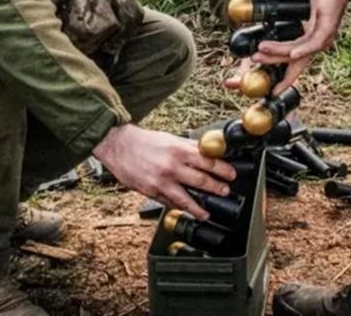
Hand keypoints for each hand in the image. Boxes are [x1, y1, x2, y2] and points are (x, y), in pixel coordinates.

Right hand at [92, 123, 235, 220]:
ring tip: (208, 212)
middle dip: (217, 188)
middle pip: (201, 181)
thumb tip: (207, 153)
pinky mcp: (151, 193)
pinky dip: (180, 208)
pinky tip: (186, 211)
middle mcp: (172, 167)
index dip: (223, 169)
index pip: (208, 162)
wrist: (119, 146)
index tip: (231, 174)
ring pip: (186, 199)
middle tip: (225, 191)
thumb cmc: (145, 141)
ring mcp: (161, 182)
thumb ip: (189, 147)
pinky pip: (169, 203)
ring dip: (200, 207)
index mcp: (179, 150)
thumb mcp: (170, 139)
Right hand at [252, 0, 350, 93]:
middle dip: (273, 63)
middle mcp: (319, 43)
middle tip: (254, 60)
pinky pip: (313, 42)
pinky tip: (292, 53)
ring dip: (279, 53)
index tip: (272, 92)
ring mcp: (325, 36)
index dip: (285, 79)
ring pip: (298, 51)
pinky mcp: (328, 26)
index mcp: (312, 42)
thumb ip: (291, 25)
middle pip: (294, 60)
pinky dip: (302, 49)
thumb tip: (269, 29)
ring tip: (260, 49)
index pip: (296, 64)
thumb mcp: (304, 12)